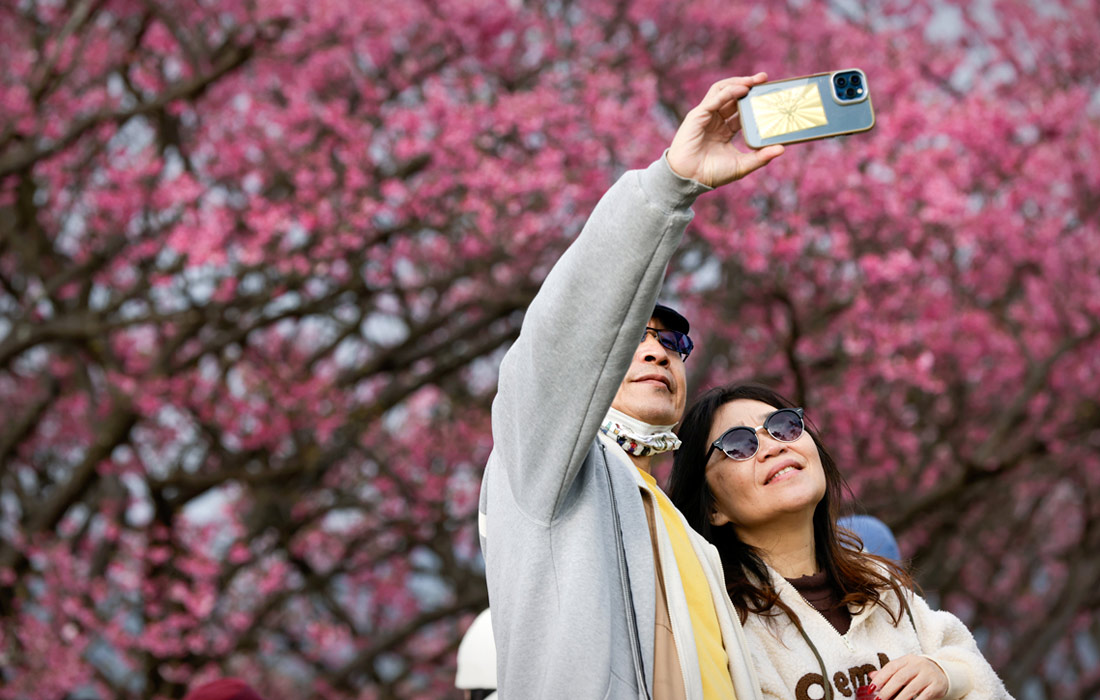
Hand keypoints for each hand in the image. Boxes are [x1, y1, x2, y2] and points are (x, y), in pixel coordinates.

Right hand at [666, 72, 783, 187]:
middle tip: (765, 79)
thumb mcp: (742, 165)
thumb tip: (782, 148)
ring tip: (755, 80)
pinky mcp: (698, 115)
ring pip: (722, 91)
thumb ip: (761, 157)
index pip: (740, 110)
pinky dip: (729, 91)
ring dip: (739, 82)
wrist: (690, 179)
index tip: (769, 94)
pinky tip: (743, 89)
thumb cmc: (712, 174)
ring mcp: (706, 116)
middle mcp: (715, 121)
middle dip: (748, 85)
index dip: (753, 101)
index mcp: (724, 130)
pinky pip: (715, 98)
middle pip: (733, 96)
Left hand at [868, 654, 949, 699]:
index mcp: (907, 659)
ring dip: (899, 698)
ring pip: (911, 688)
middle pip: (900, 677)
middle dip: (887, 690)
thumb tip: (871, 675)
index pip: (891, 667)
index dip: (880, 678)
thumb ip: (889, 672)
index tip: (871, 689)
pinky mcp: (936, 685)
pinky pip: (924, 696)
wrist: (942, 673)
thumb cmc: (918, 672)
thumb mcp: (904, 668)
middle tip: (879, 699)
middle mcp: (918, 665)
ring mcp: (928, 675)